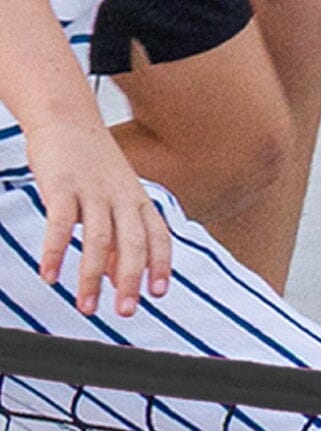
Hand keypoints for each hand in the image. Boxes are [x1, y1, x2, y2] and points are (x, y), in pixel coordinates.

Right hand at [22, 109, 171, 319]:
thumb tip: (120, 280)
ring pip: (99, 240)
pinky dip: (56, 252)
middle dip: (131, 282)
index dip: (161, 266)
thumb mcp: (115, 199)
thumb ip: (119, 238)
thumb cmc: (93, 166)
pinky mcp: (62, 186)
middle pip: (133, 245)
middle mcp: (122, 198)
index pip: (159, 238)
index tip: (158, 294)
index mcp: (139, 201)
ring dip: (92, 277)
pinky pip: (60, 225)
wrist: (67, 119)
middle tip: (125, 312)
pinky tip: (50, 275)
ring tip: (86, 306)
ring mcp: (93, 191)